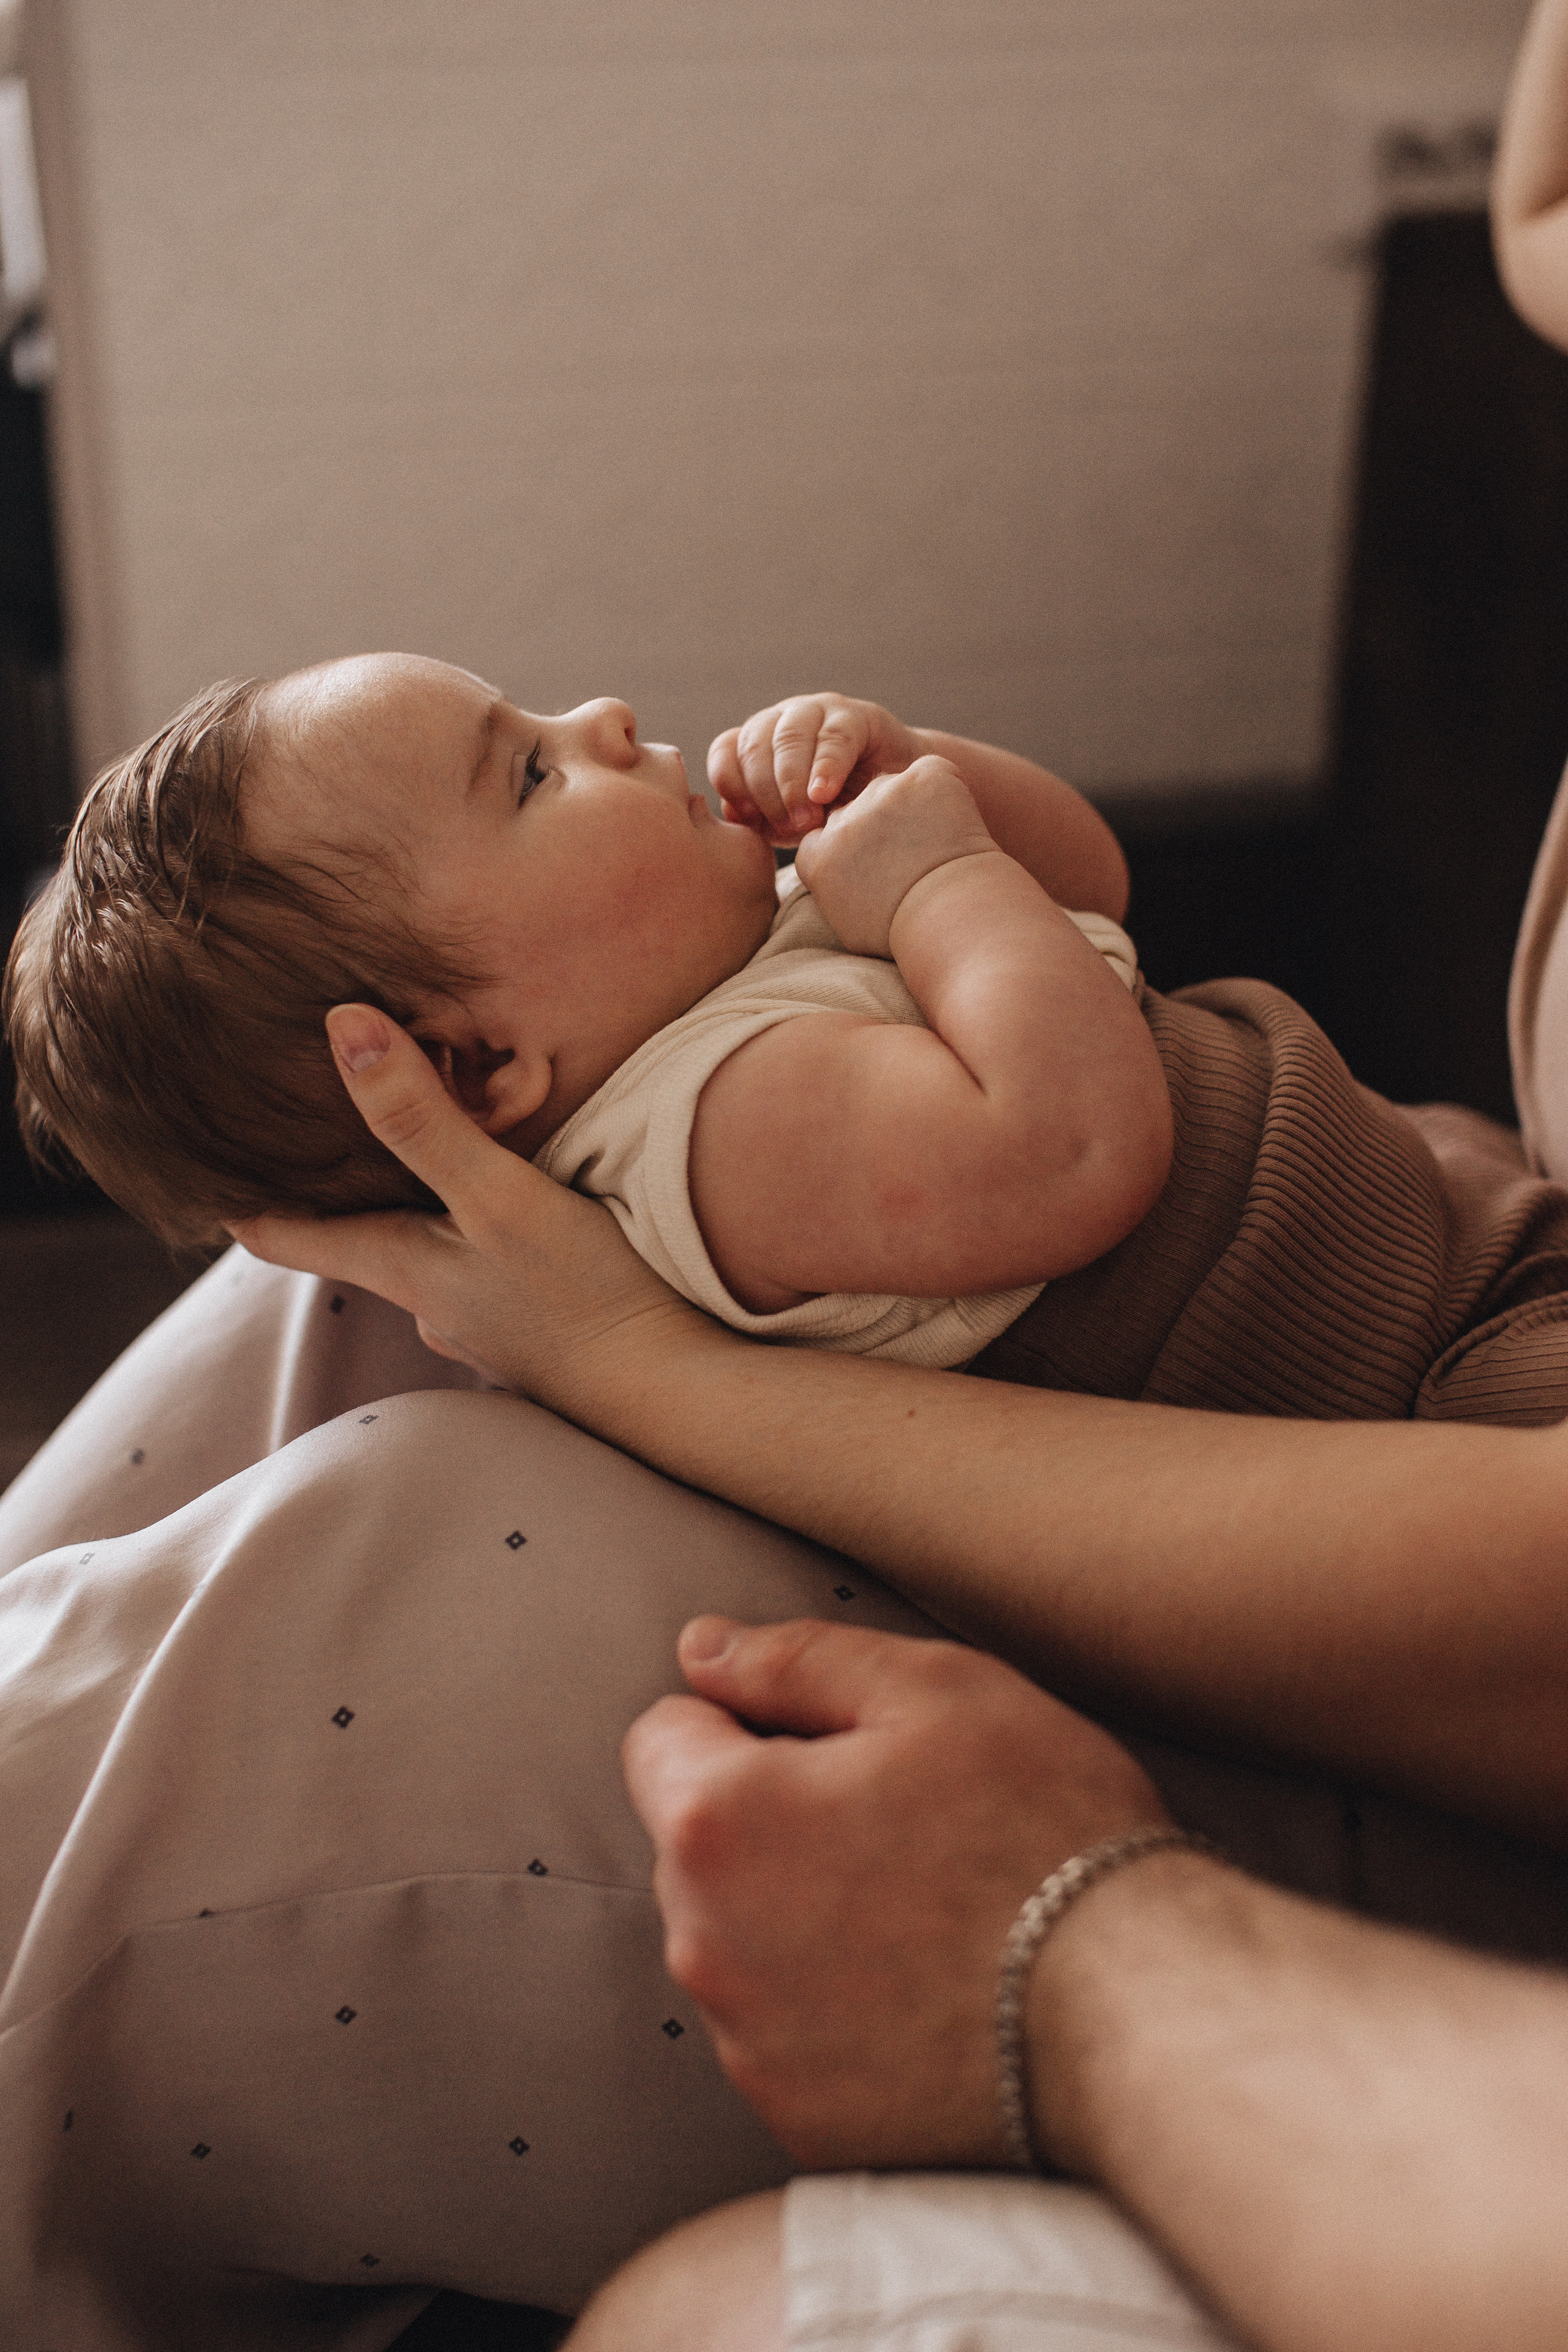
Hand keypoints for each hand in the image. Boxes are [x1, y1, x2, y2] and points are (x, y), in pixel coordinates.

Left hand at [232, 1005, 699, 1408]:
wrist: (669, 1388)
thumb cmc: (584, 1293)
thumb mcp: (499, 1195)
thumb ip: (421, 1119)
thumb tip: (343, 1027)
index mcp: (398, 1266)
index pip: (282, 1233)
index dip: (238, 1196)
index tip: (201, 1158)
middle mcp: (427, 1302)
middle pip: (355, 1238)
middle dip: (338, 1187)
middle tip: (318, 1126)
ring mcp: (481, 1324)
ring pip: (425, 1253)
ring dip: (419, 1210)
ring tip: (425, 1153)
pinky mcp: (533, 1331)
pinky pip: (483, 1270)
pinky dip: (477, 1236)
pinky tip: (512, 1220)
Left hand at [622, 1616, 1167, 2169]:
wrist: (1137, 2011)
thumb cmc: (1043, 1830)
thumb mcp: (934, 1689)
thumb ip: (794, 1660)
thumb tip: (703, 1650)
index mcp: (718, 1821)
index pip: (665, 1735)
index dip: (752, 1723)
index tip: (842, 1749)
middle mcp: (704, 1942)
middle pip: (701, 1844)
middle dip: (773, 1821)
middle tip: (903, 1825)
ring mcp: (750, 2044)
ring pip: (743, 1939)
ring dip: (802, 1915)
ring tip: (928, 1912)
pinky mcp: (801, 2118)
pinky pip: (789, 2031)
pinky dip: (838, 2007)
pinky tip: (931, 1990)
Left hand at [707, 694, 919, 842]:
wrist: (902, 797)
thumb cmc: (839, 811)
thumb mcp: (791, 822)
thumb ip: (760, 819)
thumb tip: (735, 814)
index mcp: (758, 742)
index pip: (726, 752)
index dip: (731, 784)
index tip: (749, 819)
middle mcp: (782, 719)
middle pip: (755, 745)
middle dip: (767, 792)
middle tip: (789, 828)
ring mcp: (818, 712)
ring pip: (789, 737)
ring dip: (792, 782)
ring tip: (807, 819)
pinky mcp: (857, 716)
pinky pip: (834, 737)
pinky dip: (825, 767)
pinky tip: (824, 794)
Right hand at [792, 755, 1001, 957]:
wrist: (950, 918)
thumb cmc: (905, 935)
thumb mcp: (850, 927)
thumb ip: (834, 894)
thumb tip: (838, 885)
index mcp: (817, 856)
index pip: (827, 835)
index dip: (857, 847)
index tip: (881, 867)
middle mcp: (844, 819)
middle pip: (860, 807)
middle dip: (882, 825)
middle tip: (916, 858)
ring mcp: (883, 793)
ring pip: (895, 786)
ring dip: (914, 806)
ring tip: (940, 845)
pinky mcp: (924, 776)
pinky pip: (933, 771)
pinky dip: (947, 789)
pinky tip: (959, 822)